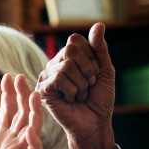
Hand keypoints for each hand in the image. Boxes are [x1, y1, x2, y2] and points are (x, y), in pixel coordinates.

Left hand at [0, 75, 42, 148]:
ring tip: (32, 93)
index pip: (6, 113)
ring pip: (31, 127)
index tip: (7, 78)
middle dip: (20, 95)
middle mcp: (12, 144)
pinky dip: (34, 138)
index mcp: (0, 141)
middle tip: (20, 76)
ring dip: (33, 110)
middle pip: (20, 114)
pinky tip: (33, 125)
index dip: (7, 96)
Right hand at [36, 23, 115, 148]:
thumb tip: (98, 24)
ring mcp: (47, 75)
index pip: (76, 40)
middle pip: (70, 49)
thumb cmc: (99, 99)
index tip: (96, 75)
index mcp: (69, 57)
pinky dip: (72, 91)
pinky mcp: (43, 89)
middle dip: (88, 70)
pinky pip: (59, 78)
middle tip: (89, 86)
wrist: (95, 123)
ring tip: (80, 95)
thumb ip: (100, 48)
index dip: (91, 57)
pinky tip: (71, 100)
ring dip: (81, 84)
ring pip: (67, 65)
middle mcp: (55, 63)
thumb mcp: (105, 70)